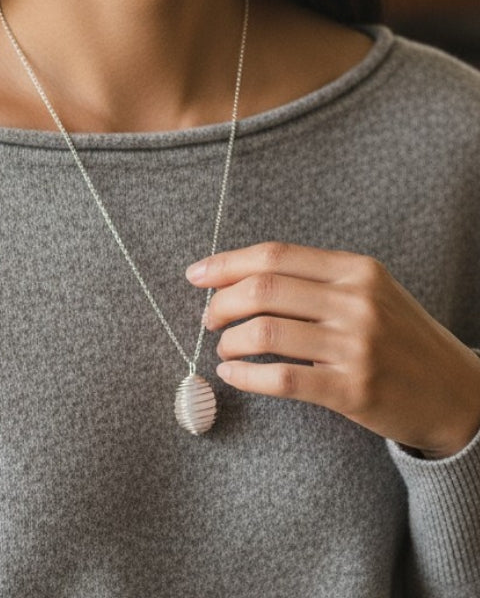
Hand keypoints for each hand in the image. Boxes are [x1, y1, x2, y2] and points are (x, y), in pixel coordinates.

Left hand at [185, 242, 479, 458]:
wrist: (459, 393)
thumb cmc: (399, 339)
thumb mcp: (368, 293)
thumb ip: (313, 280)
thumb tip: (239, 277)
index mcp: (356, 269)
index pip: (274, 255)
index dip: (226, 263)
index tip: (196, 275)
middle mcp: (356, 300)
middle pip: (262, 289)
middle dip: (220, 303)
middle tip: (208, 319)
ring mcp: (357, 345)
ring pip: (264, 332)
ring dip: (229, 341)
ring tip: (225, 348)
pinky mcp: (353, 388)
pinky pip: (280, 378)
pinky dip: (245, 375)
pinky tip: (233, 375)